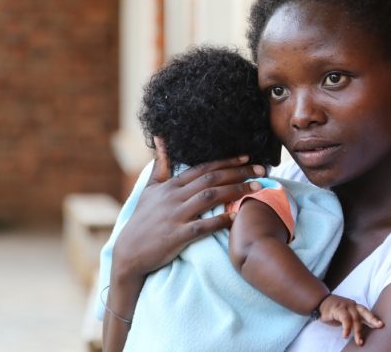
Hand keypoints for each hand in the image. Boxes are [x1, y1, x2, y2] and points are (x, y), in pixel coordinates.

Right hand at [111, 137, 266, 282]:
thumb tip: (160, 137)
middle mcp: (174, 197)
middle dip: (238, 172)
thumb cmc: (143, 220)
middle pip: (211, 179)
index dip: (226, 162)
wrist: (128, 252)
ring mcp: (175, 216)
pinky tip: (238, 216)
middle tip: (262, 169)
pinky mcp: (177, 236)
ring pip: (209, 197)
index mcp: (170, 186)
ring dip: (235, 190)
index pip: (203, 168)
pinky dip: (221, 220)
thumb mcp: (150, 189)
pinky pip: (202, 226)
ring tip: (257, 187)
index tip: (247, 158)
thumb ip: (160, 164)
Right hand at [317, 294, 383, 345]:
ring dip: (358, 331)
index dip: (374, 319)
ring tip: (359, 342)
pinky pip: (345, 319)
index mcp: (355, 307)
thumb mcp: (346, 316)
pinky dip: (346, 328)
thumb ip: (354, 321)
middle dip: (373, 319)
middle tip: (380, 325)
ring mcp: (346, 306)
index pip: (367, 313)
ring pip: (355, 318)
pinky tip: (345, 336)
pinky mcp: (338, 309)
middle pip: (365, 312)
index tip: (381, 325)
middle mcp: (352, 306)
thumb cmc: (334, 311)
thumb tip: (362, 331)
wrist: (321, 302)